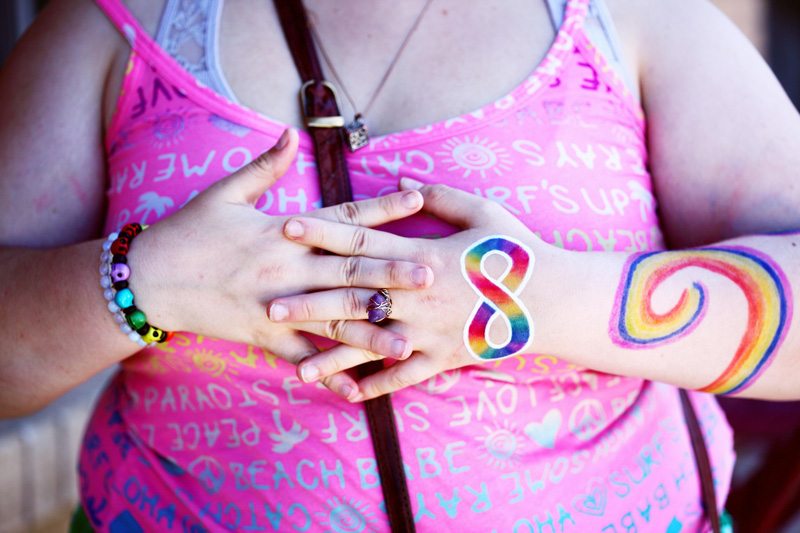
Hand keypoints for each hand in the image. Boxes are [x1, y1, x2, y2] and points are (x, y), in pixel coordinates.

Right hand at [127, 130, 433, 398]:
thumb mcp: (224, 193)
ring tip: (407, 343)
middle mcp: (287, 268)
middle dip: (392, 274)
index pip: (343, 218)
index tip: (418, 199)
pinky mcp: (263, 335)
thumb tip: (290, 133)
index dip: (382, 207)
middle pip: (349, 272)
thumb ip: (264, 166)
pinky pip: (300, 358)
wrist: (148, 279)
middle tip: (431, 276)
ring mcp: (277, 305)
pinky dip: (326, 374)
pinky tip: (355, 390)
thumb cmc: (187, 232)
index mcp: (284, 231)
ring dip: (372, 332)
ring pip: (333, 320)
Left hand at [269, 177, 548, 400]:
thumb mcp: (483, 212)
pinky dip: (375, 386)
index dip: (323, 234)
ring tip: (296, 366)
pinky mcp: (443, 358)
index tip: (286, 228)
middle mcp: (418, 297)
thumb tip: (399, 176)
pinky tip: (346, 395)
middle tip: (269, 306)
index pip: (363, 243)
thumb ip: (438, 195)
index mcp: (424, 256)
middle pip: (354, 298)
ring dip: (332, 355)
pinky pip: (403, 376)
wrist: (554, 301)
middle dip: (310, 301)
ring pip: (371, 346)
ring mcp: (428, 332)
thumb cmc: (517, 252)